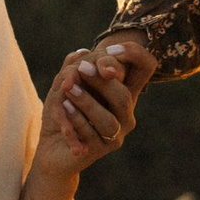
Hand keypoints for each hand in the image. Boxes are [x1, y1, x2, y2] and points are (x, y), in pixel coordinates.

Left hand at [49, 32, 155, 148]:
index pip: (146, 65)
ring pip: (109, 120)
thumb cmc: (64, 108)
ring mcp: (116, 133)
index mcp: (123, 89)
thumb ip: (74, 67)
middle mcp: (125, 112)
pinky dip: (75, 119)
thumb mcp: (67, 82)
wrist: (53, 144)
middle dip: (101, 82)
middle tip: (81, 69)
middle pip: (124, 96)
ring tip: (67, 90)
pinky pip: (91, 134)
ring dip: (87, 103)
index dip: (134, 53)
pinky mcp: (100, 150)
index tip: (110, 49)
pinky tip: (64, 108)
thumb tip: (82, 54)